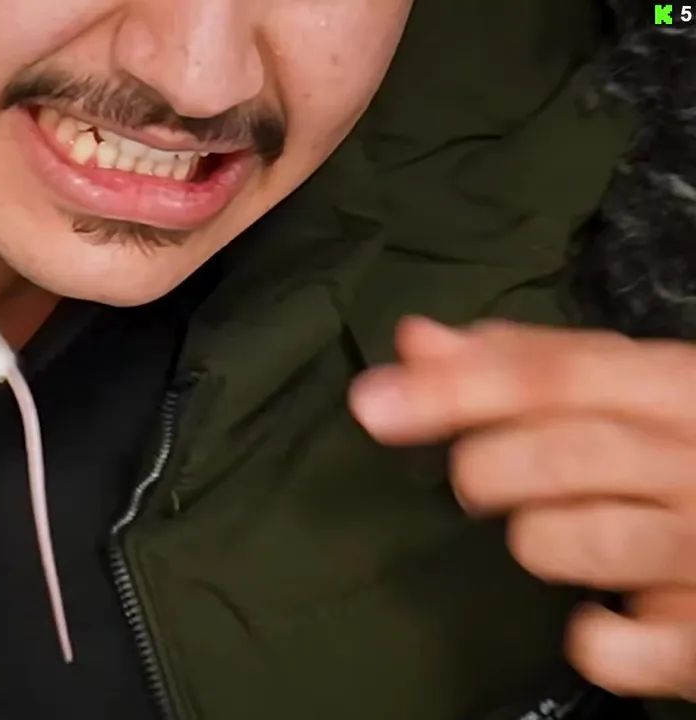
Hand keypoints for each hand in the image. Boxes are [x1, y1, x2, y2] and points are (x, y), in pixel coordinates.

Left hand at [348, 316, 695, 700]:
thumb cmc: (692, 450)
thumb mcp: (630, 389)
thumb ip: (526, 361)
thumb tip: (414, 340)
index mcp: (679, 387)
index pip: (555, 376)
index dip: (455, 388)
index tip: (370, 403)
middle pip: (556, 454)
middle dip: (486, 469)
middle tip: (479, 482)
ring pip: (564, 541)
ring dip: (534, 539)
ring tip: (560, 531)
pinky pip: (614, 648)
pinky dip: (592, 639)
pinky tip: (600, 620)